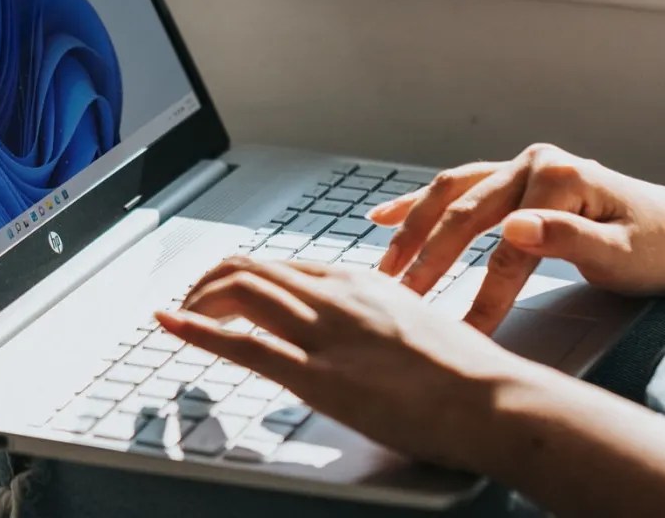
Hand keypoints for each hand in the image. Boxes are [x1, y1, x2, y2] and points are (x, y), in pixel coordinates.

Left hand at [160, 256, 664, 516]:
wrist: (493, 397)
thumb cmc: (469, 374)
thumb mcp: (421, 326)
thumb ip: (384, 321)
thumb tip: (368, 337)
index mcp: (364, 282)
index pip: (286, 266)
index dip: (245, 276)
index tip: (225, 290)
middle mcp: (338, 296)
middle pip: (253, 268)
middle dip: (208, 281)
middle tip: (188, 300)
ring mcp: (326, 332)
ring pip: (239, 292)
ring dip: (196, 300)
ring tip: (177, 314)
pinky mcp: (318, 374)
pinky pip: (242, 342)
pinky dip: (195, 329)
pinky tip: (171, 325)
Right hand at [369, 144, 664, 331]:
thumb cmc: (658, 248)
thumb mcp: (622, 253)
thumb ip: (567, 238)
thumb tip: (513, 228)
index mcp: (558, 177)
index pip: (505, 244)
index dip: (480, 292)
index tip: (458, 332)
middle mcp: (534, 163)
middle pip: (465, 213)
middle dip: (428, 259)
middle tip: (399, 300)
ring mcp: (522, 167)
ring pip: (451, 196)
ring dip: (413, 230)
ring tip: (384, 268)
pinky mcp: (516, 180)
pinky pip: (458, 189)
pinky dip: (420, 204)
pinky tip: (383, 217)